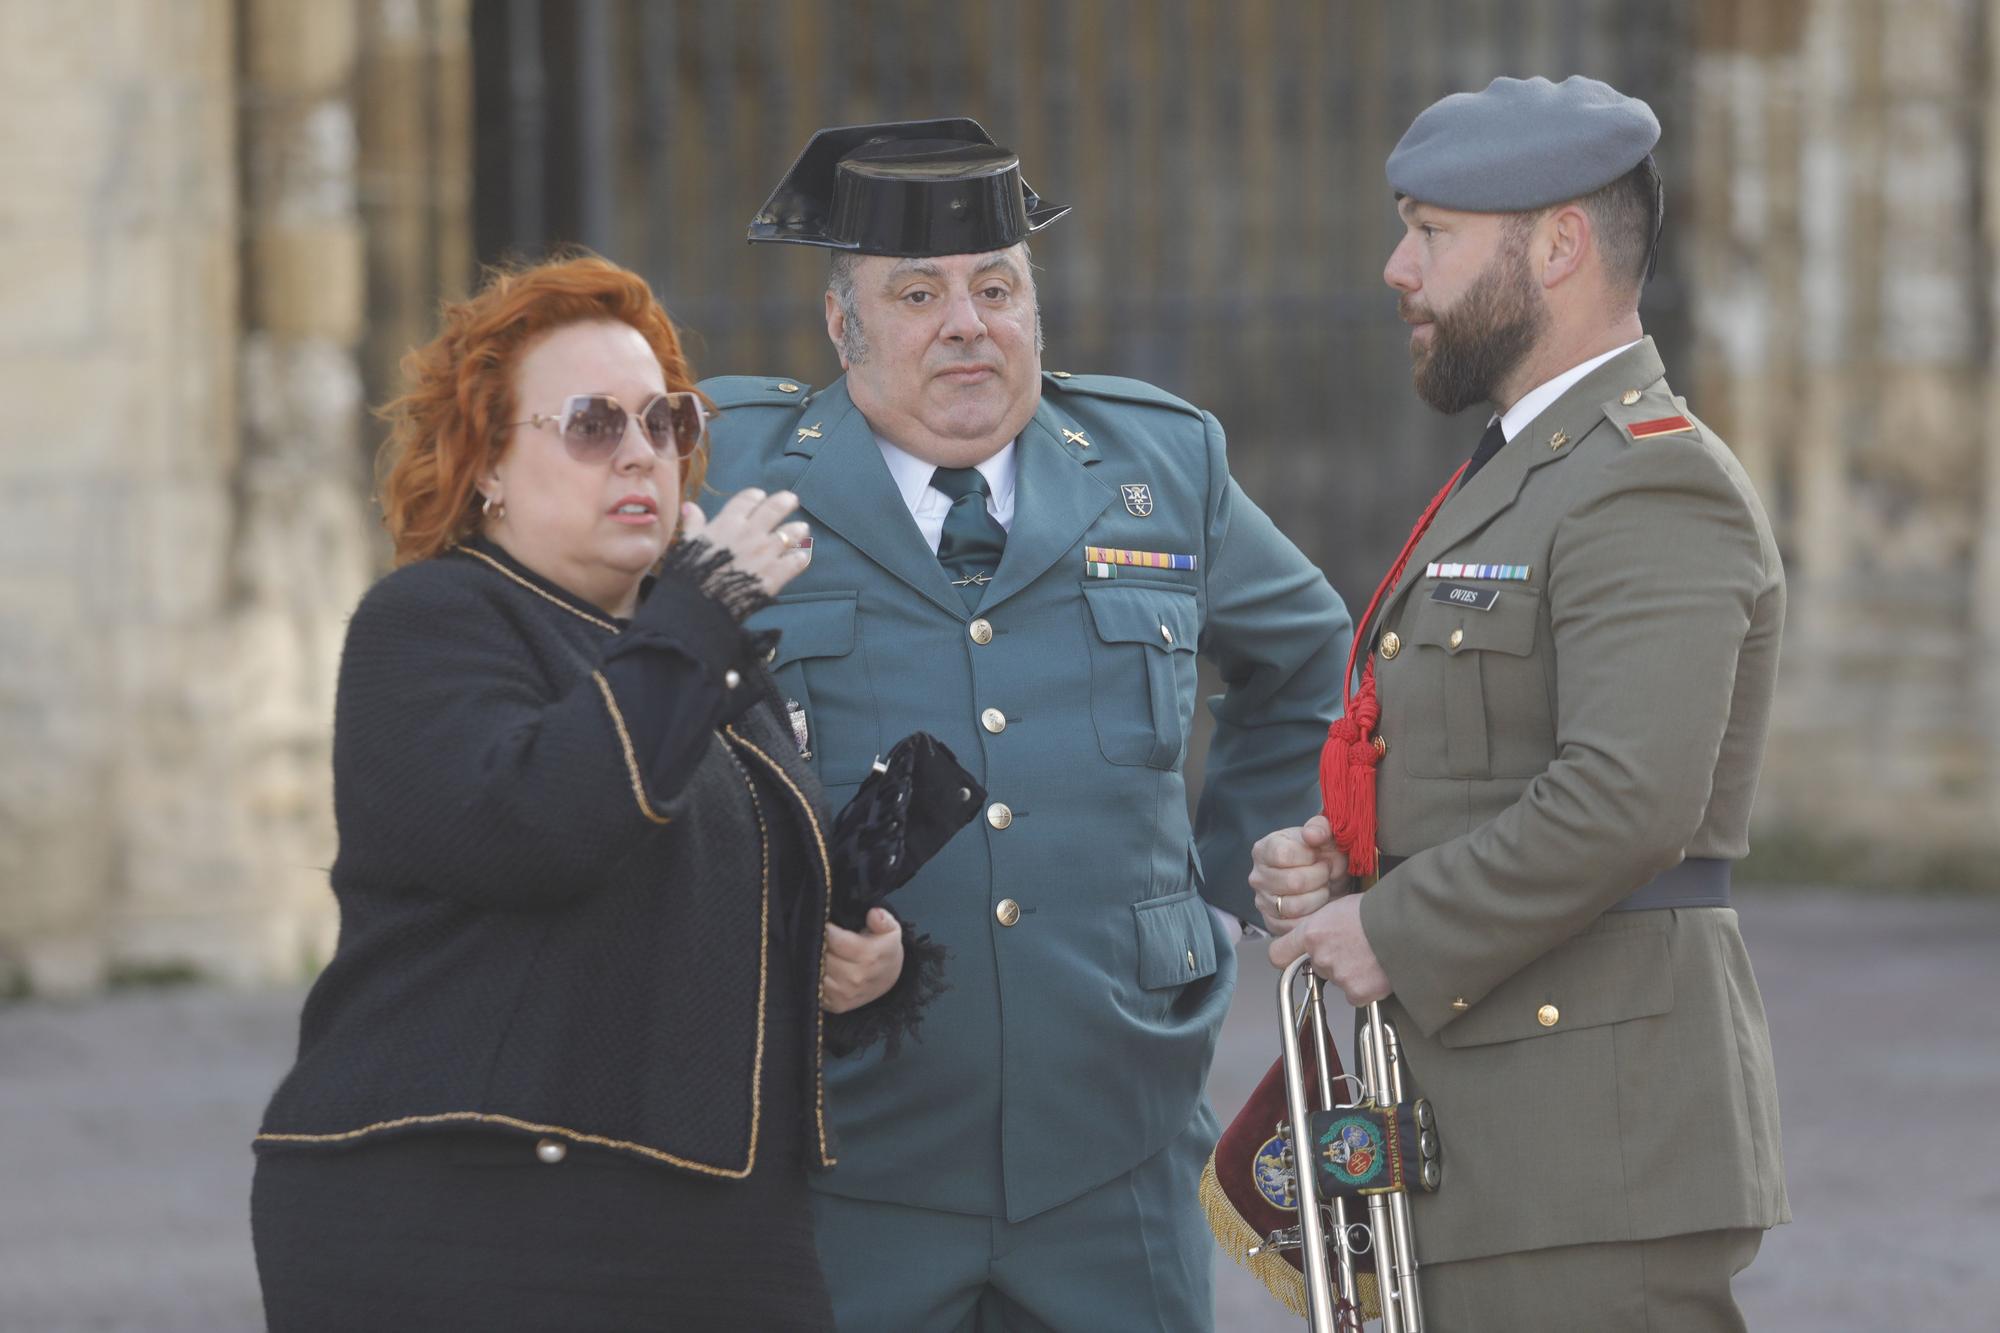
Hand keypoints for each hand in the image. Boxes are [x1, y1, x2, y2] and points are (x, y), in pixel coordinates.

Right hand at [678, 489, 811, 595]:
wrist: (701, 606)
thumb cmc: (690, 574)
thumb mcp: (687, 544)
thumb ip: (692, 524)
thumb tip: (690, 506)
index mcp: (728, 523)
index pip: (748, 500)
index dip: (756, 496)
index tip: (761, 496)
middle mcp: (751, 533)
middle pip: (775, 509)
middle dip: (785, 502)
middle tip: (792, 500)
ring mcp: (766, 553)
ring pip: (791, 533)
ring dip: (798, 529)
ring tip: (802, 528)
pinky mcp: (776, 574)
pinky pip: (796, 561)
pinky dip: (801, 557)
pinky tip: (802, 556)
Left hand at [822, 907, 904, 1012]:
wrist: (888, 978)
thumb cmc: (884, 950)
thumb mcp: (891, 930)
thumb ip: (883, 920)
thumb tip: (873, 914)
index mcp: (868, 956)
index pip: (834, 939)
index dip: (826, 929)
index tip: (823, 921)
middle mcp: (855, 978)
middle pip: (823, 956)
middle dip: (816, 943)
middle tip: (815, 934)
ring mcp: (845, 994)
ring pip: (815, 973)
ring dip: (812, 961)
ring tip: (814, 949)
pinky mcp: (836, 1005)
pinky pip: (815, 989)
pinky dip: (812, 977)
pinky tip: (816, 966)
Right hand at [1248, 814, 1350, 935]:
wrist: (1326, 879)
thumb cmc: (1322, 854)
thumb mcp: (1325, 835)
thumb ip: (1320, 828)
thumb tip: (1311, 835)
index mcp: (1264, 849)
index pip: (1283, 855)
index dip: (1310, 857)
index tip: (1320, 856)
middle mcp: (1257, 876)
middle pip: (1292, 882)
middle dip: (1320, 877)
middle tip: (1328, 873)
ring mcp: (1262, 901)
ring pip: (1294, 906)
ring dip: (1319, 897)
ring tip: (1324, 888)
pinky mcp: (1271, 922)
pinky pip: (1293, 926)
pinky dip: (1312, 917)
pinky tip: (1319, 906)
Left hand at [1266, 894, 1390, 1006]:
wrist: (1408, 924)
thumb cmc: (1380, 910)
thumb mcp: (1341, 907)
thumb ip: (1324, 925)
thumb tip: (1322, 933)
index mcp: (1312, 933)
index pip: (1278, 954)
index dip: (1287, 957)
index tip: (1295, 957)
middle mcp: (1320, 956)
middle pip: (1318, 967)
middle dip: (1334, 961)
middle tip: (1356, 948)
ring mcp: (1338, 976)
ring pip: (1340, 981)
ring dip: (1353, 973)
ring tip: (1372, 955)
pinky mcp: (1358, 992)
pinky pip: (1357, 995)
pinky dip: (1368, 988)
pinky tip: (1379, 970)